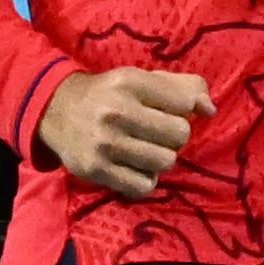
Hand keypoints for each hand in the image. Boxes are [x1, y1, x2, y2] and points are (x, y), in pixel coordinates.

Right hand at [37, 64, 208, 198]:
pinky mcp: (94, 169)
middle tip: (155, 134)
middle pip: (179, 135)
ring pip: (166, 162)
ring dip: (160, 159)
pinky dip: (144, 180)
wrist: (54, 110)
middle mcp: (116, 111)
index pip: (185, 104)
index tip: (165, 111)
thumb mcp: (143, 79)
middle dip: (173, 136)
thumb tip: (209, 110)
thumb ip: (183, 88)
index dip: (181, 110)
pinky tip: (133, 167)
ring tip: (144, 150)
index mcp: (130, 82)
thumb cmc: (110, 94)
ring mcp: (104, 142)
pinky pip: (144, 186)